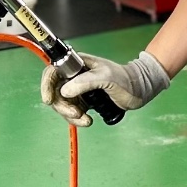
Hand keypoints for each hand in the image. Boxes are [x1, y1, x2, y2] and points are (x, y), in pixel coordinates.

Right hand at [40, 49, 170, 125]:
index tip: (49, 100)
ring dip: (71, 116)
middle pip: (55, 92)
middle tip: (76, 113)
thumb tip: (65, 91)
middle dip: (63, 106)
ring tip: (86, 119)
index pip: (53, 72)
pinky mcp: (84, 102)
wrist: (140, 91)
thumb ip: (85, 82)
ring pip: (62, 105)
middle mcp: (74, 77)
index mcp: (77, 65)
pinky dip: (77, 120)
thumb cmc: (126, 79)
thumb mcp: (106, 78)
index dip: (46, 85)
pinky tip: (88, 121)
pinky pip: (72, 113)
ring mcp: (78, 90)